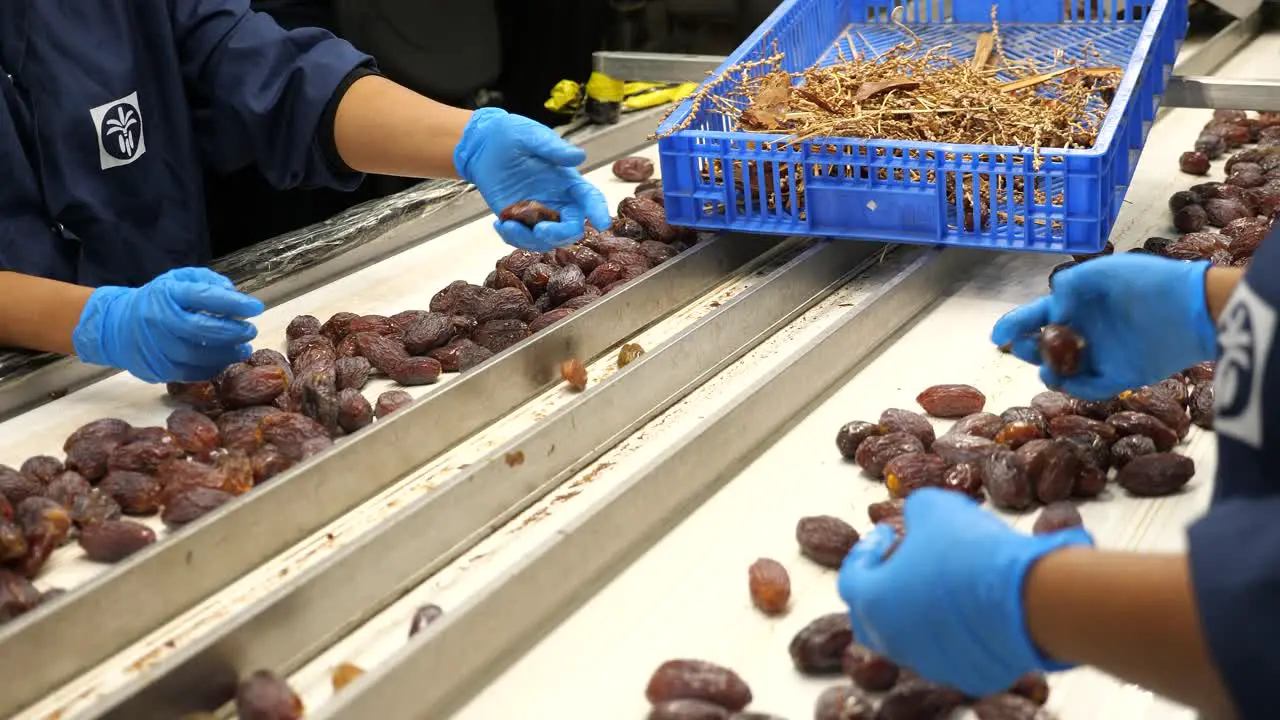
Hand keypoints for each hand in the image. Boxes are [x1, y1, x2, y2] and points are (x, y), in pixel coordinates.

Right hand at [72, 267, 263, 382]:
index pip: (203, 296)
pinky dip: (212, 368)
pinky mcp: (156, 369)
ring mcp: (155, 347)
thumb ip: (207, 282)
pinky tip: (224, 361)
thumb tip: (235, 295)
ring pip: (197, 356)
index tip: (255, 307)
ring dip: (226, 354)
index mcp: (167, 294)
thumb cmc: (157, 300)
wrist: (115, 325)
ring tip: (243, 349)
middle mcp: (159, 320)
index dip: (232, 303)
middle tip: (250, 331)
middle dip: (232, 332)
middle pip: (201, 330)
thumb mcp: (178, 280)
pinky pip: (190, 373)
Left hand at [454, 108, 610, 251]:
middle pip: (571, 228)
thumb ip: (554, 148)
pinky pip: (523, 239)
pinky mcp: (519, 220)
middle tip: (540, 230)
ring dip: (529, 239)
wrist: (482, 145)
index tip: (603, 224)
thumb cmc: (511, 135)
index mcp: (568, 181)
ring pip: (546, 240)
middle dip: (559, 234)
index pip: (590, 198)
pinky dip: (513, 238)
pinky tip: (500, 223)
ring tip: (507, 224)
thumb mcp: (532, 136)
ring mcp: (538, 213)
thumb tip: (579, 156)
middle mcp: (557, 201)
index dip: (598, 211)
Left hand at [838, 489, 1092, 695]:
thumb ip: (914, 512)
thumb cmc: (969, 551)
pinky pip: (954, 653)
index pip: (852, 577)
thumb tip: (916, 518)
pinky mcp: (968, 677)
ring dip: (920, 612)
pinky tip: (976, 607)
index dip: (867, 552)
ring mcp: (930, 664)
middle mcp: (893, 639)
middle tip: (904, 565)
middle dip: (884, 590)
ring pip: (913, 639)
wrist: (1027, 599)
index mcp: (873, 600)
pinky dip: (956, 633)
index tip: (886, 534)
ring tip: (944, 583)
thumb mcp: (934, 508)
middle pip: (873, 618)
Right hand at [991, 254, 1216, 399]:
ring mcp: (1103, 354)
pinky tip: (1067, 381)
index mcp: (1079, 304)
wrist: (1190, 308)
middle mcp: (1087, 330)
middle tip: (1025, 348)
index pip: (1038, 315)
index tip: (997, 336)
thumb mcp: (1099, 273)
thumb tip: (1051, 310)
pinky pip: (1090, 388)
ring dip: (1050, 371)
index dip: (1015, 325)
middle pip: (1046, 345)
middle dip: (1029, 348)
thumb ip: (1068, 287)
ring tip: (1050, 368)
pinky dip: (1075, 388)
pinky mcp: (1122, 377)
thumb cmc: (1144, 283)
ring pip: (1064, 370)